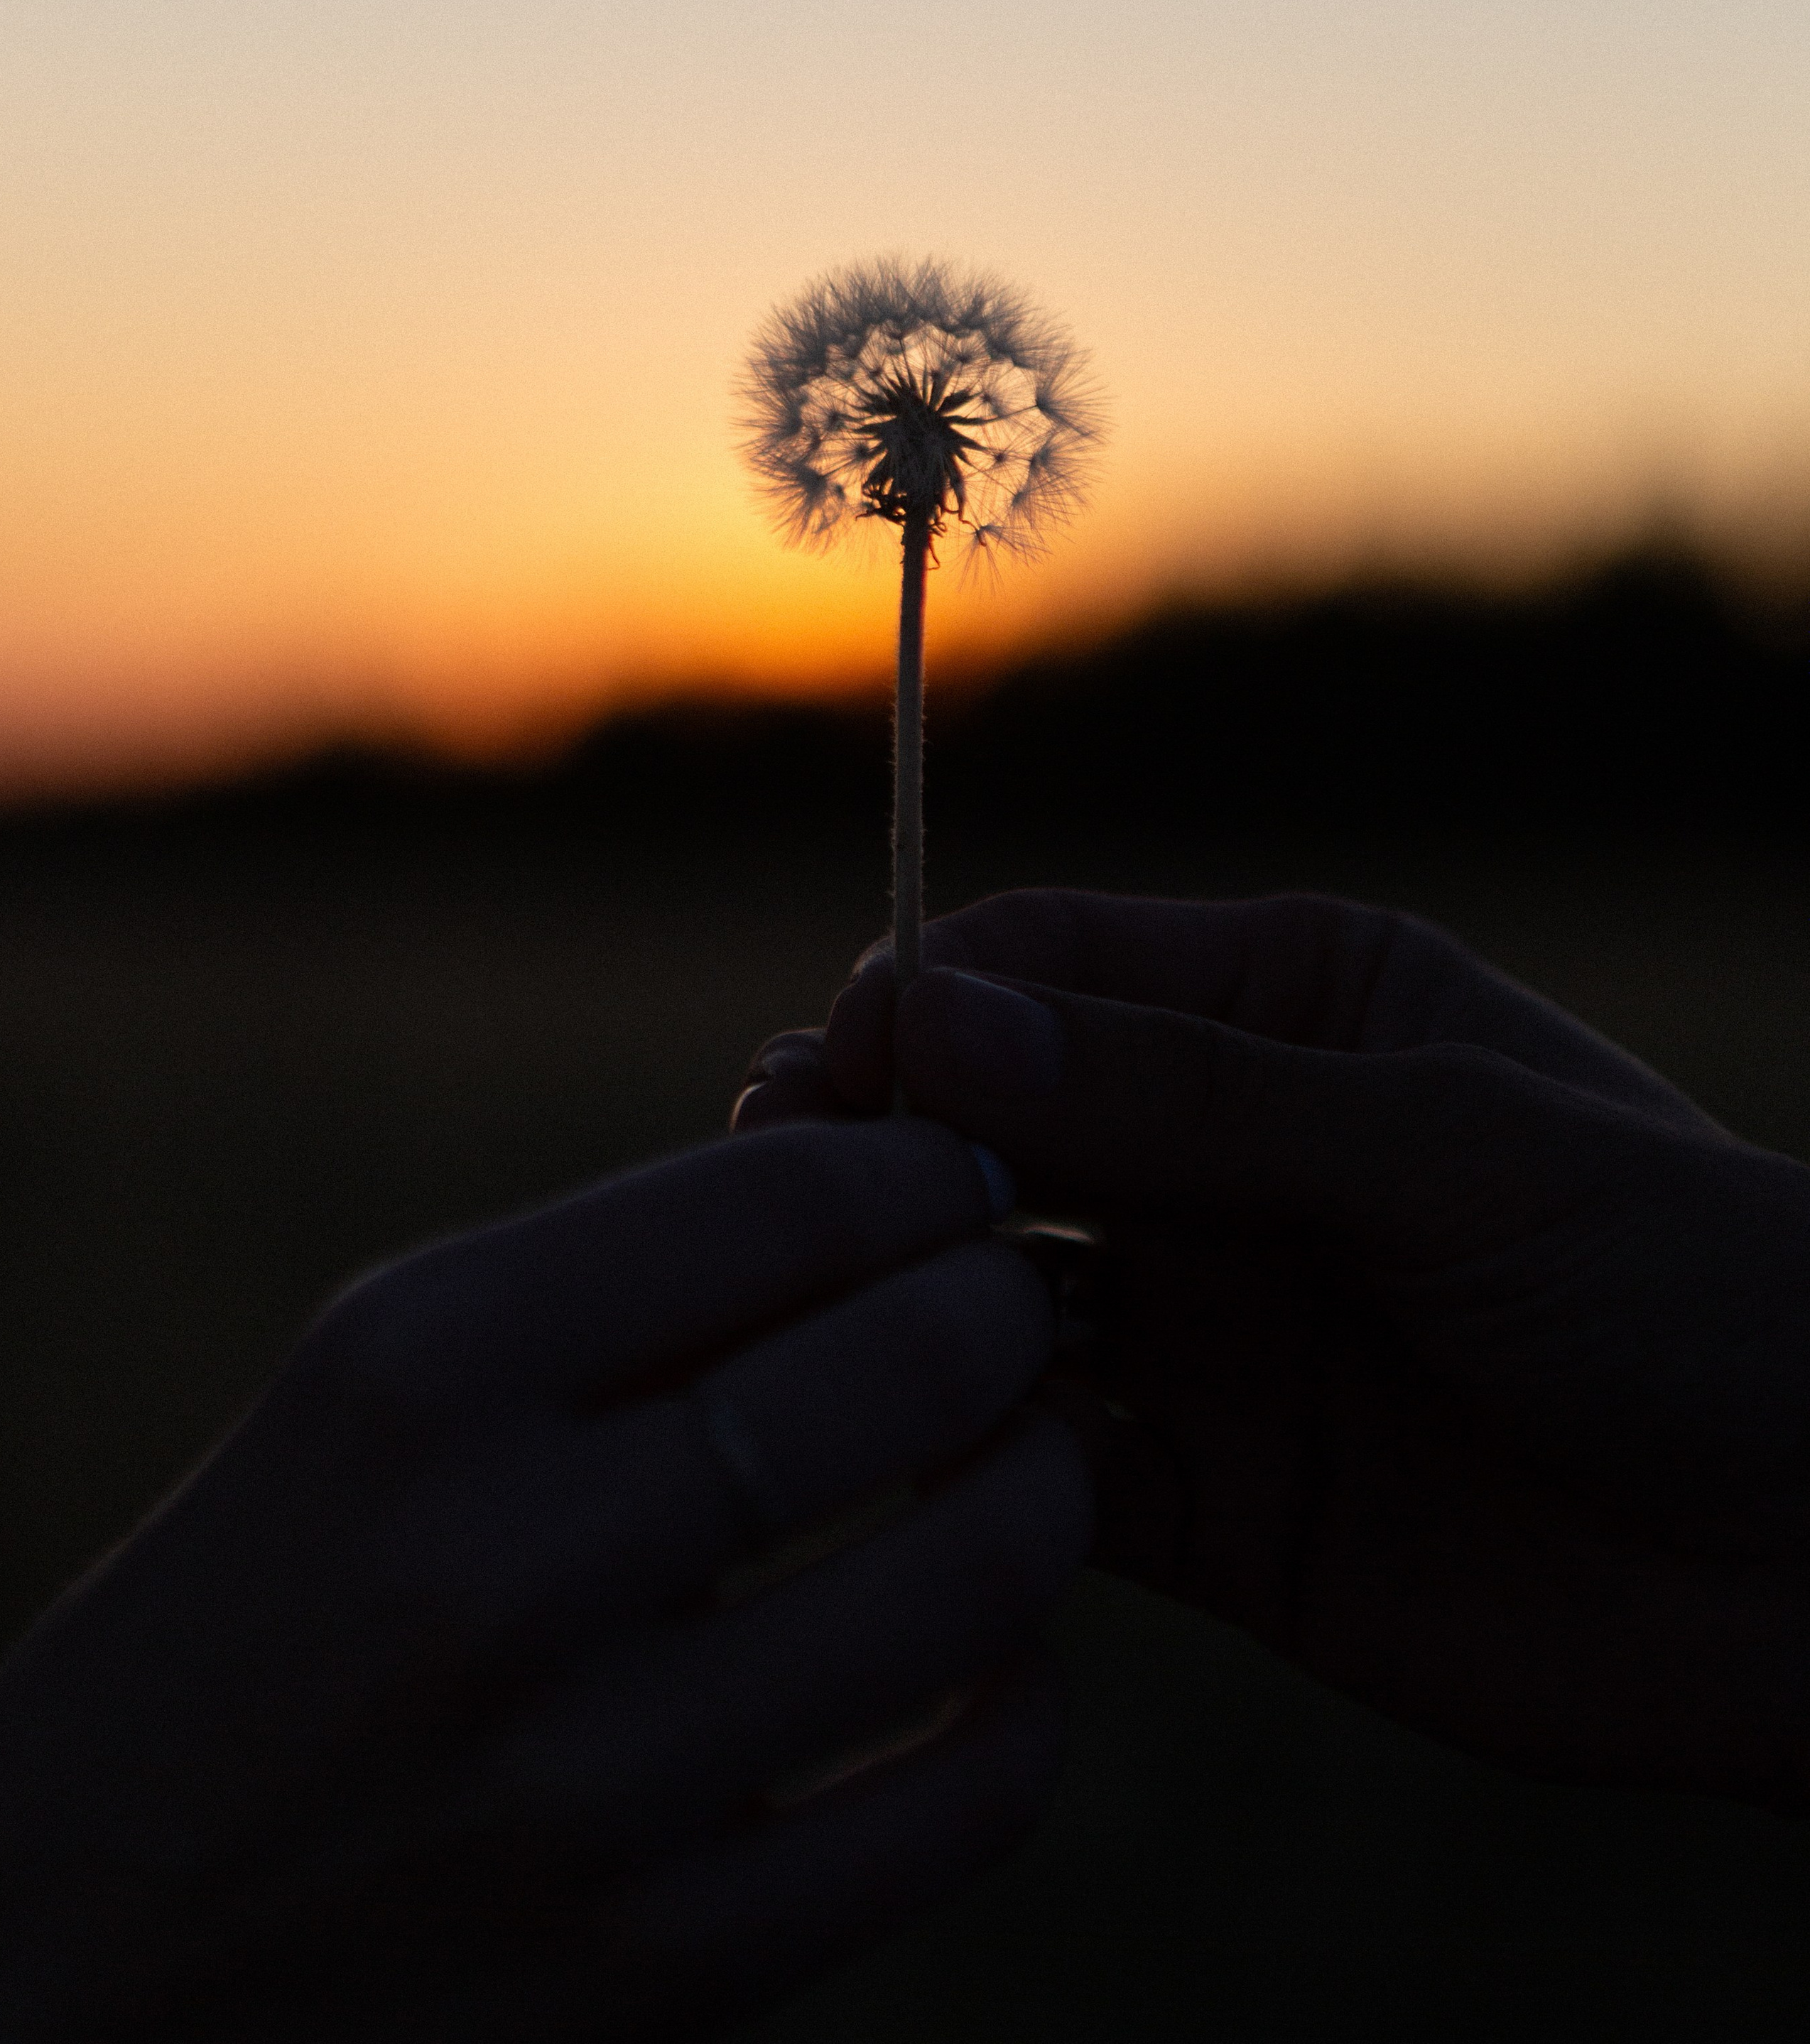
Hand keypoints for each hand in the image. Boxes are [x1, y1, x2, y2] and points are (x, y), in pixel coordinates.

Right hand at [0, 1118, 1088, 2039]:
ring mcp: (588, 1788)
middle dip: (1011, 1302)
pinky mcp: (665, 1977)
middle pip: (911, 1362)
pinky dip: (1024, 1697)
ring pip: (977, 1571)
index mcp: (424, 1372)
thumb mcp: (379, 1386)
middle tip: (1020, 1300)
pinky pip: (966, 1800)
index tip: (961, 1172)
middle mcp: (503, 1565)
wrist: (80, 1954)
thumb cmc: (267, 1607)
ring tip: (1028, 1451)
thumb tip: (890, 1197)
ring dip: (1048, 1479)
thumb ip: (626, 1286)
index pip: (783, 1203)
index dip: (922, 1165)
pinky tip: (995, 1648)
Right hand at [740, 890, 1809, 1809]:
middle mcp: (1232, 1159)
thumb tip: (939, 1023)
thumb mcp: (1446, 1150)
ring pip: (993, 1297)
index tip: (840, 1069)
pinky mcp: (1212, 1503)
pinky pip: (1046, 1469)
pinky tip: (935, 1472)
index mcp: (1297, 1013)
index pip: (1052, 967)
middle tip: (784, 1204)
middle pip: (996, 1125)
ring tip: (836, 1338)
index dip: (932, 1004)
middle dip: (885, 1154)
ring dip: (909, 1312)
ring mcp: (1212, 1329)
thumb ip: (1192, 1096)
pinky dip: (977, 1470)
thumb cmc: (1686, 1287)